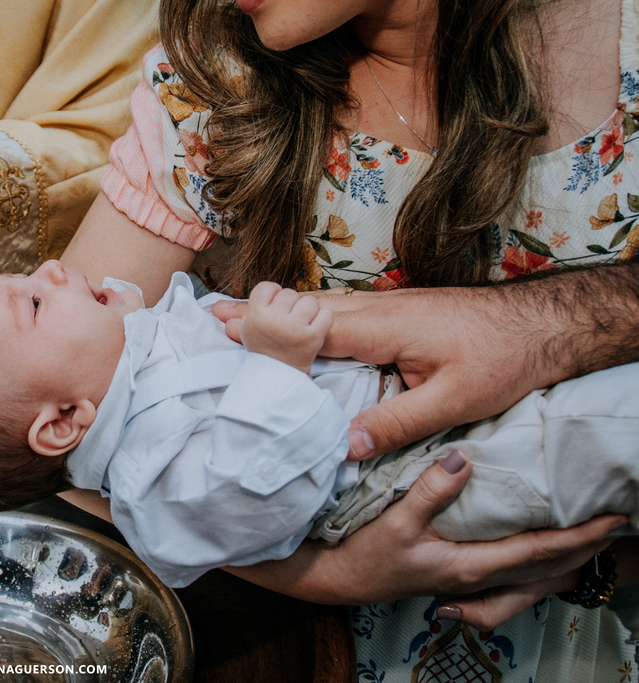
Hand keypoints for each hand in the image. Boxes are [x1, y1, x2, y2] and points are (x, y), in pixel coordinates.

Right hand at [214, 285, 561, 460]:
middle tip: (209, 316)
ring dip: (278, 311)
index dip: (265, 329)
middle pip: (303, 307)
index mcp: (382, 327)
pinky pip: (338, 311)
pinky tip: (294, 328)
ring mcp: (386, 306)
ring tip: (237, 317)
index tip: (222, 329)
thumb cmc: (503, 359)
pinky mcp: (395, 312)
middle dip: (257, 311)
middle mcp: (376, 309)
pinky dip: (304, 316)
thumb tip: (343, 446)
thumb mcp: (453, 401)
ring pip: (319, 305)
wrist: (543, 324)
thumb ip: (396, 423)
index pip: (310, 327)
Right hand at [219, 281, 331, 373]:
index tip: (273, 310)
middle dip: (290, 306)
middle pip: (289, 293)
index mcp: (256, 315)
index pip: (268, 287)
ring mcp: (295, 327)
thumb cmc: (264, 348)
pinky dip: (323, 320)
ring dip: (308, 312)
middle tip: (286, 323)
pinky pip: (325, 314)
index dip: (273, 296)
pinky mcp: (314, 336)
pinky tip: (314, 329)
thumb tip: (216, 306)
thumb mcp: (248, 329)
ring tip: (300, 326)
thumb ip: (238, 312)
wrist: (280, 375)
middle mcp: (274, 319)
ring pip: (309, 301)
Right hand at [231, 450, 623, 608]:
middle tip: (617, 525)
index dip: (578, 536)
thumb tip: (464, 459)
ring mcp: (467, 580)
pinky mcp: (455, 574)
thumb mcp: (393, 520)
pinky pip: (512, 574)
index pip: (539, 551)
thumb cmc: (363, 553)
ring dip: (565, 559)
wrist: (336, 578)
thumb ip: (430, 490)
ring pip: (532, 576)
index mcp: (470, 564)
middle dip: (585, 549)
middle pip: (547, 568)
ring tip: (589, 538)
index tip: (612, 519)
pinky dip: (537, 563)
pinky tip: (538, 551)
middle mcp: (476, 577)